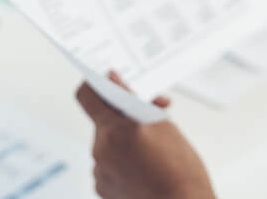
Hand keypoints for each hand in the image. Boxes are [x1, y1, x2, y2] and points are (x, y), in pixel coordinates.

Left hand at [76, 72, 215, 198]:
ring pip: (107, 140)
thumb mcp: (161, 123)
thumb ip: (133, 100)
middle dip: (123, 113)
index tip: (105, 79)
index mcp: (114, 129)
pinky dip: (122, 157)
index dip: (93, 83)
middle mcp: (100, 151)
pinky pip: (108, 162)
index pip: (87, 96)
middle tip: (151, 112)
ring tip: (151, 145)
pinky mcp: (103, 189)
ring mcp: (100, 172)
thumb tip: (114, 79)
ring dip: (124, 136)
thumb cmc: (179, 166)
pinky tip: (144, 163)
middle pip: (103, 119)